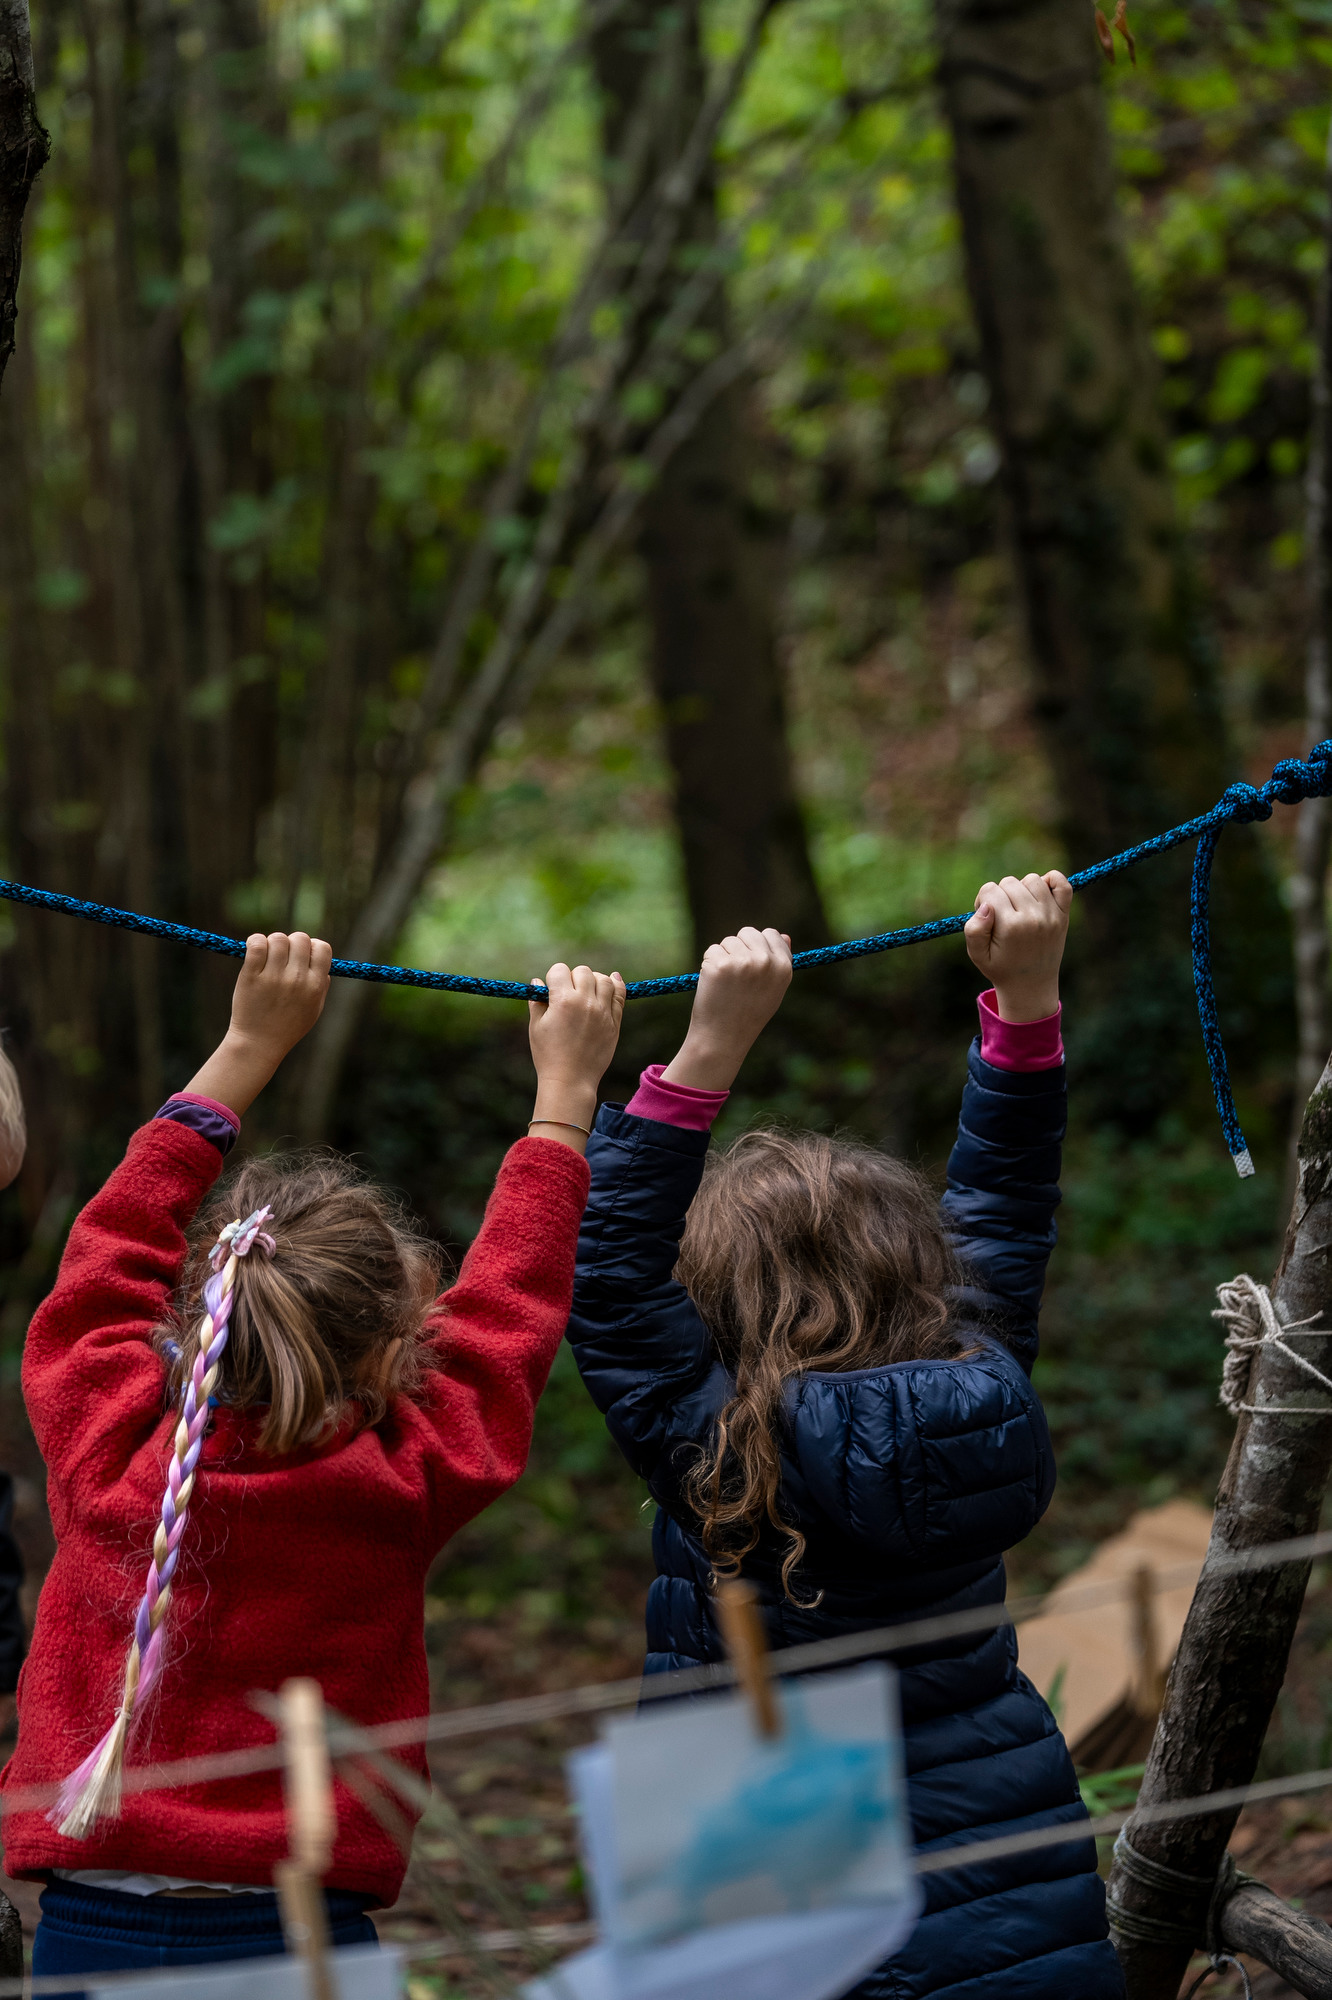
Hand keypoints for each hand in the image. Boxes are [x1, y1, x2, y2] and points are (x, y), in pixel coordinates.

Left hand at [182, 932, 332, 1117]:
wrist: (259, 1043)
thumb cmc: (288, 1027)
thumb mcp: (314, 1010)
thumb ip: (322, 986)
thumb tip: (321, 963)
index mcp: (315, 986)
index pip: (322, 947)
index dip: (312, 946)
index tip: (302, 955)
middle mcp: (297, 979)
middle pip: (300, 938)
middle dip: (291, 943)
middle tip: (282, 956)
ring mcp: (273, 977)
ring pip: (278, 938)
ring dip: (272, 942)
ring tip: (267, 955)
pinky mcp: (251, 976)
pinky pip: (257, 944)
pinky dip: (255, 941)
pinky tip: (255, 949)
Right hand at [528, 964, 625, 1152]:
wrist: (571, 1080)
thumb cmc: (548, 1055)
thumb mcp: (536, 1027)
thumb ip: (537, 1001)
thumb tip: (537, 981)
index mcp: (563, 1001)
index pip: (560, 970)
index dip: (553, 977)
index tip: (552, 988)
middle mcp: (585, 1002)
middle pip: (583, 971)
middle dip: (573, 977)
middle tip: (568, 992)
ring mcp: (603, 1012)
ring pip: (604, 979)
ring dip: (594, 979)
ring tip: (587, 990)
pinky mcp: (614, 1022)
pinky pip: (620, 995)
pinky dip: (616, 984)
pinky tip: (612, 980)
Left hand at [661, 927, 792, 1090]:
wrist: (723, 1038)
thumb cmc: (748, 1015)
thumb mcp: (773, 990)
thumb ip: (779, 962)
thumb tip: (784, 936)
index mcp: (783, 967)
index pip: (772, 934)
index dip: (758, 946)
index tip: (751, 963)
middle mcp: (765, 962)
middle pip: (748, 932)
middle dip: (739, 948)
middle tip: (736, 976)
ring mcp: (742, 962)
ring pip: (728, 941)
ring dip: (723, 957)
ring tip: (726, 984)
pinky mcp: (719, 965)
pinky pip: (712, 951)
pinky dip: (709, 965)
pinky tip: (714, 986)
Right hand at [964, 873, 1071, 1021]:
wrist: (1031, 986)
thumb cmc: (1000, 968)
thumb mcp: (977, 954)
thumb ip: (973, 929)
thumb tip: (986, 906)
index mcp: (1010, 927)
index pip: (989, 890)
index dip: (982, 901)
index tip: (987, 918)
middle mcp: (1032, 918)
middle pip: (1009, 882)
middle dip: (1000, 896)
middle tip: (1002, 916)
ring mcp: (1051, 915)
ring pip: (1032, 879)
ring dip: (1022, 889)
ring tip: (1019, 908)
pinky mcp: (1063, 915)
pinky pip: (1062, 883)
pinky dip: (1051, 880)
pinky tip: (1040, 895)